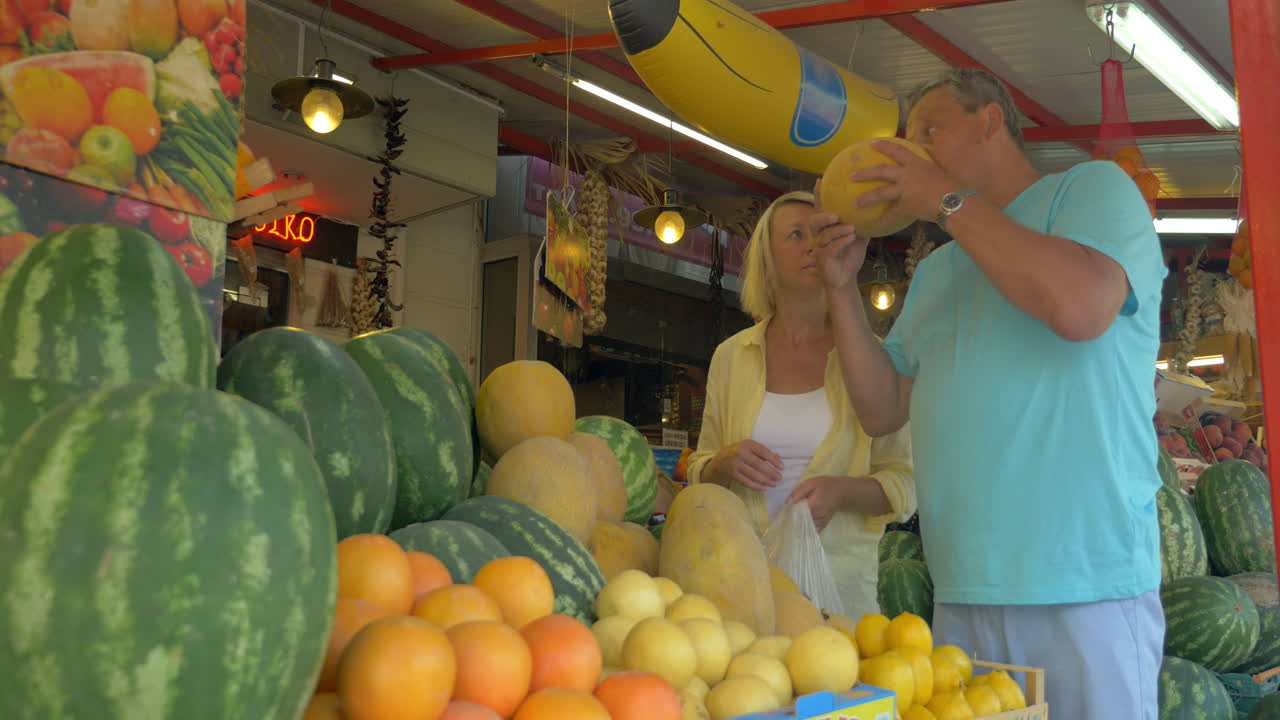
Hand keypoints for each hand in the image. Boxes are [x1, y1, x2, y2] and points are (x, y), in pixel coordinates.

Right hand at [711, 439, 782, 490]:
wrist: (720, 459)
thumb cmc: (739, 452)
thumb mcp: (750, 447)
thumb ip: (763, 452)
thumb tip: (778, 458)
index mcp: (747, 444)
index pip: (764, 452)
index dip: (774, 460)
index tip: (782, 467)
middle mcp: (741, 453)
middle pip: (759, 464)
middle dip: (771, 472)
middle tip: (780, 478)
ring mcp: (736, 464)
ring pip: (754, 474)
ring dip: (765, 480)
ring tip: (774, 484)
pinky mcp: (733, 474)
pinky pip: (747, 482)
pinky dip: (756, 486)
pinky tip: (764, 488)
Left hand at [787, 475, 850, 531]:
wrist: (842, 491)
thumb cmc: (826, 485)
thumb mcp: (811, 483)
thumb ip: (798, 492)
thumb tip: (787, 502)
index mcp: (813, 505)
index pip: (796, 513)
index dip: (789, 512)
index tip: (784, 511)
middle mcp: (818, 516)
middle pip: (800, 521)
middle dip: (793, 519)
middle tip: (787, 516)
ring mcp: (821, 521)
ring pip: (806, 527)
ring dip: (799, 524)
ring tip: (793, 520)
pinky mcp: (824, 524)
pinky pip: (813, 530)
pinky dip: (807, 530)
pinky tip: (801, 527)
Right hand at [810, 179, 869, 293]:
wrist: (846, 279)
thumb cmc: (850, 256)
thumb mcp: (858, 237)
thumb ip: (863, 223)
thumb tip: (878, 206)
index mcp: (826, 228)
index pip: (820, 209)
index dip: (818, 196)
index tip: (820, 180)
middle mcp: (819, 236)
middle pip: (813, 221)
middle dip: (823, 215)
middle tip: (836, 214)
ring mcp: (820, 248)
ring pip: (823, 235)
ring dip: (837, 230)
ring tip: (850, 228)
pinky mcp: (823, 260)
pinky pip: (830, 249)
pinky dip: (841, 242)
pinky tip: (851, 238)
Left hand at [850, 140, 965, 222]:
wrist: (954, 201)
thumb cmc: (952, 184)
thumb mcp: (940, 168)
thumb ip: (930, 162)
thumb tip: (929, 148)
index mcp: (916, 163)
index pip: (897, 151)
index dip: (884, 146)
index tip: (872, 144)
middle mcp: (907, 174)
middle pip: (881, 171)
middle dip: (865, 173)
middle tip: (852, 175)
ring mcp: (905, 190)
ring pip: (880, 193)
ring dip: (866, 198)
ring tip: (855, 203)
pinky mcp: (905, 205)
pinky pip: (892, 214)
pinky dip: (884, 220)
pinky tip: (876, 225)